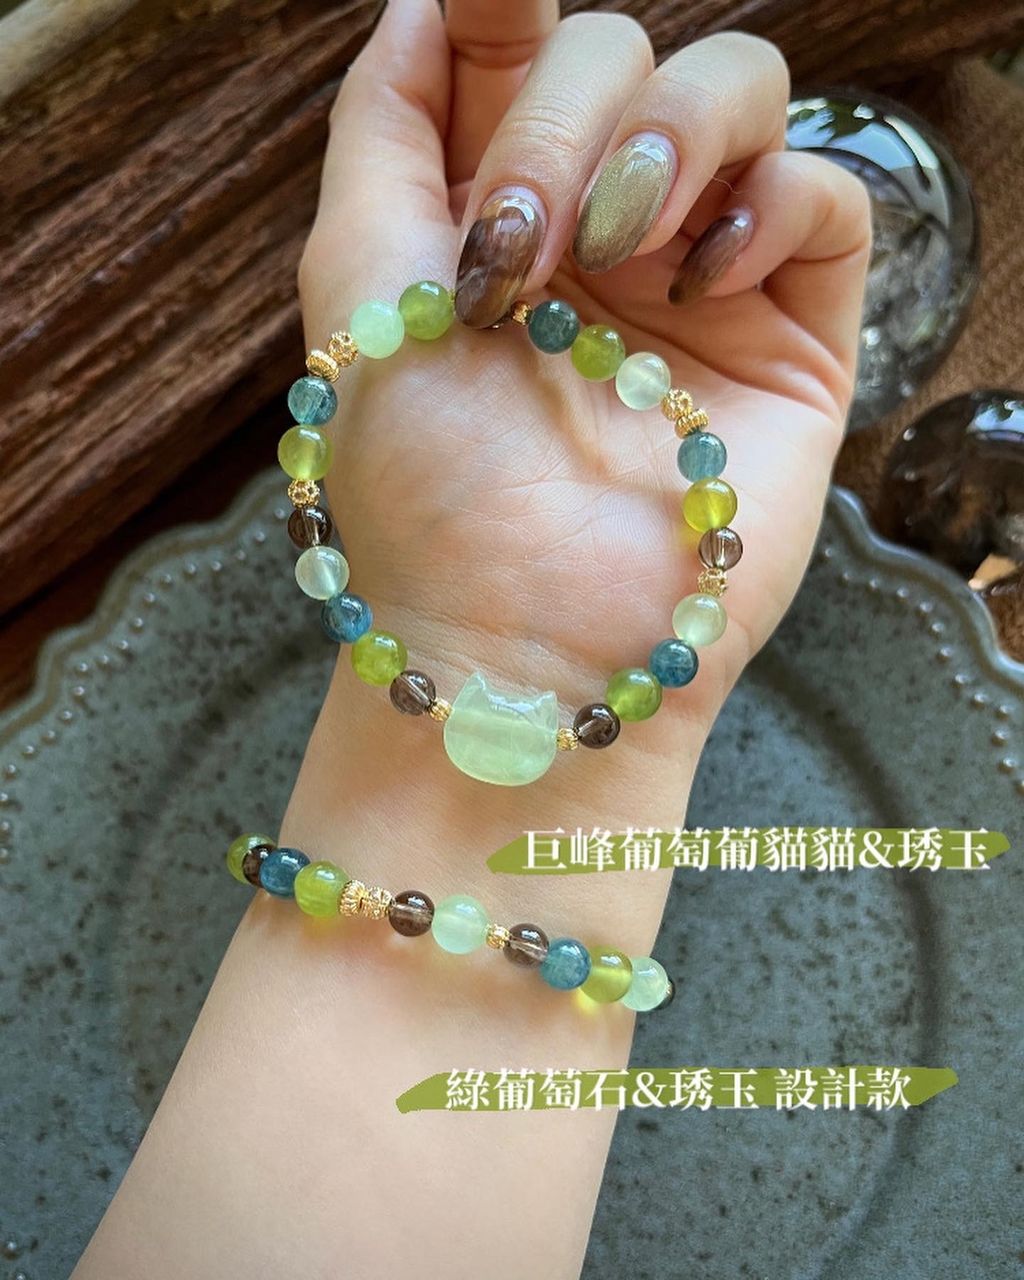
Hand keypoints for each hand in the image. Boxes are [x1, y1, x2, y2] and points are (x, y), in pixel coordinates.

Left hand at [296, 0, 870, 773]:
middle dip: (563, 121)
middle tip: (521, 247)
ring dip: (666, 138)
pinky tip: (701, 280)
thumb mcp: (359, 287)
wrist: (523, 638)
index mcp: (497, 213)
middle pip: (621, 53)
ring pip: (737, 89)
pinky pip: (822, 193)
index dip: (509, 14)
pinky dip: (769, 202)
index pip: (521, 50)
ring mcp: (700, 279)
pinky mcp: (792, 334)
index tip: (487, 10)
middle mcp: (600, 233)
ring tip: (617, 253)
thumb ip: (386, 127)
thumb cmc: (423, 486)